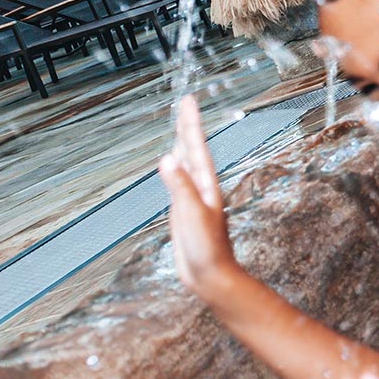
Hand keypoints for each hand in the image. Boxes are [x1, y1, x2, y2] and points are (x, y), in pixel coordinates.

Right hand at [159, 93, 236, 297]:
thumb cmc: (206, 249)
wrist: (211, 277)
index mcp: (205, 186)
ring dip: (183, 145)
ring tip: (181, 127)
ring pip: (186, 165)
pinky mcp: (184, 211)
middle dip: (187, 127)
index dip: (190, 124)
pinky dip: (175, 168)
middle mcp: (201, 188)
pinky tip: (173, 165)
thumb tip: (168, 158)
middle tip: (185, 104)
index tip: (188, 101)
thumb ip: (180, 187)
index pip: (196, 147)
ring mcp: (193, 199)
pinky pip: (178, 182)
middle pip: (192, 151)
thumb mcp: (191, 215)